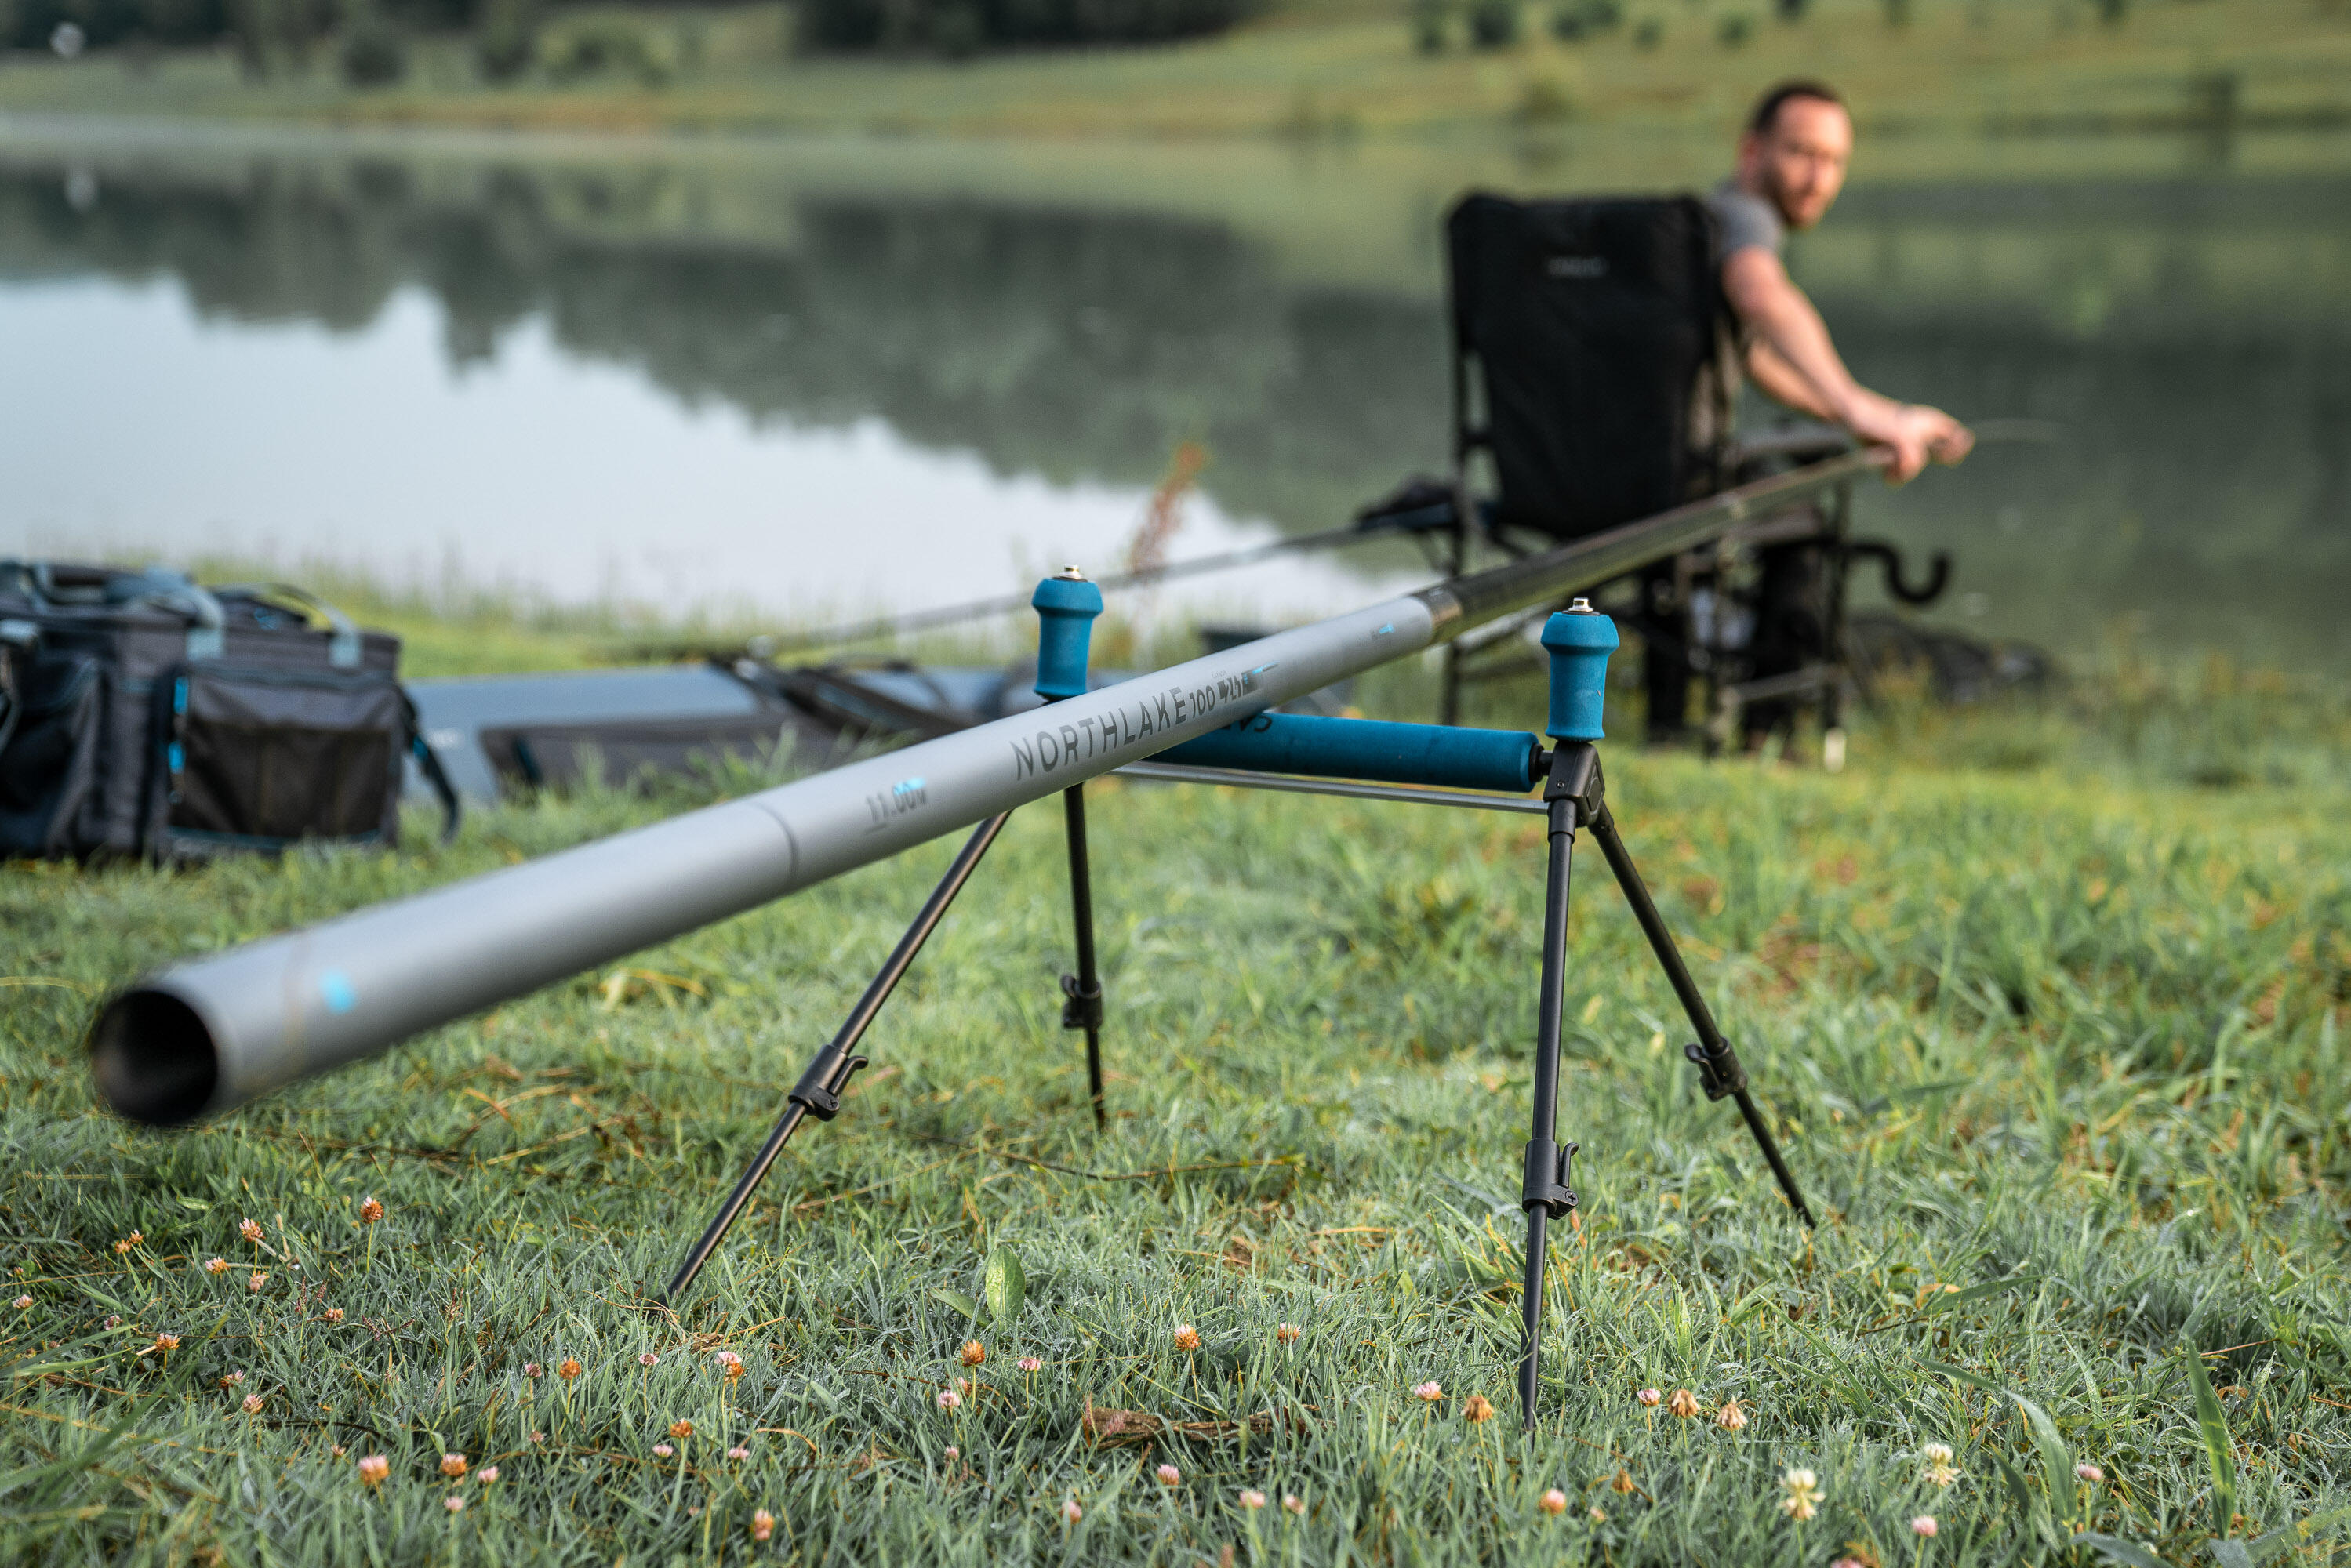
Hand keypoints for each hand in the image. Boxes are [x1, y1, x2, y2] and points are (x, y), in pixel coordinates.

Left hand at [1846, 401, 1973, 483]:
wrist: (1851, 418)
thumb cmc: (1878, 420)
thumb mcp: (1900, 437)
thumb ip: (1912, 455)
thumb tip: (1910, 470)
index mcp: (1934, 424)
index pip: (1961, 439)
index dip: (1956, 449)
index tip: (1941, 453)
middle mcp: (1924, 436)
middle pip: (1939, 459)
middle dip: (1922, 463)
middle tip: (1908, 459)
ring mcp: (1909, 447)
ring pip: (1915, 469)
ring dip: (1902, 472)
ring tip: (1889, 464)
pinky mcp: (1894, 458)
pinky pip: (1899, 474)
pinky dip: (1891, 474)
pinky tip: (1883, 469)